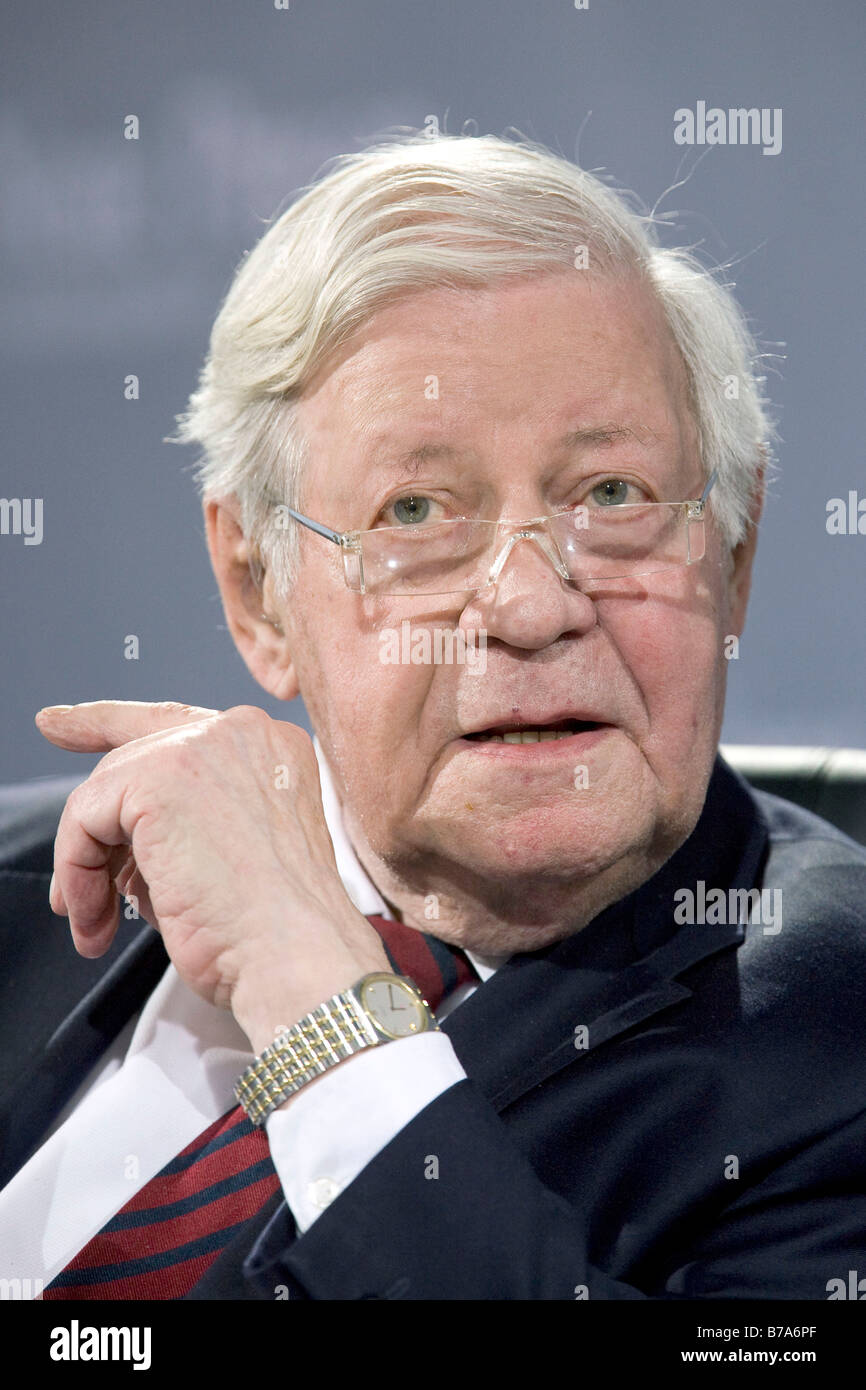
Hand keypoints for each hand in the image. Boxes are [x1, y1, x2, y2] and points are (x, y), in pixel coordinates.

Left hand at [35, 701, 389, 1051]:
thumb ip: (184, 825)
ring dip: (87, 866)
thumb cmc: (275, 930)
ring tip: (97, 923)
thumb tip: (117, 846)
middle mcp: (243, 731)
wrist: (294, 953)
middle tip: (77, 900)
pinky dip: (77, 872)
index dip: (108, 723)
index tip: (58, 724)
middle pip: (131, 758)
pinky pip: (85, 818)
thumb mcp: (237, 855)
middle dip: (93, 830)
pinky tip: (95, 918)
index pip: (178, 725)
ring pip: (104, 791)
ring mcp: (201, 746)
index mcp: (272, 748)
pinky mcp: (158, 778)